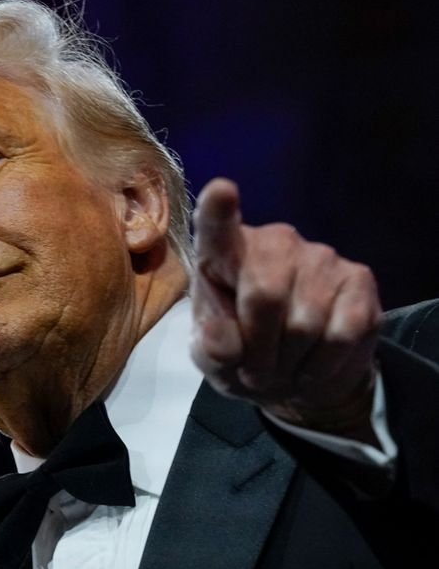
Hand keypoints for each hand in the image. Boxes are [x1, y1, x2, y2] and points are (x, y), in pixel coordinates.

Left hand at [190, 178, 381, 441]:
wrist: (296, 377)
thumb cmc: (241, 354)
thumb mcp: (213, 360)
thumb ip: (211, 348)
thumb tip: (219, 339)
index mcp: (223, 254)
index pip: (217, 228)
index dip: (219, 212)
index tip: (221, 191)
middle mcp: (274, 243)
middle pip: (264, 294)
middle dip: (258, 347)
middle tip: (254, 371)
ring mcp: (320, 256)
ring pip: (304, 323)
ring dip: (289, 362)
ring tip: (282, 366)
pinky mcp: (359, 279)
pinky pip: (342, 334)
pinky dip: (322, 365)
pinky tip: (312, 365)